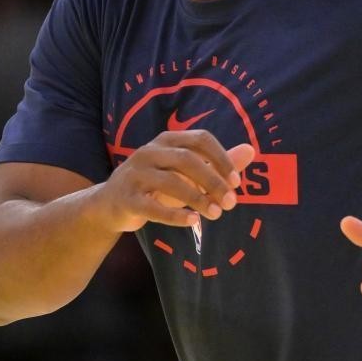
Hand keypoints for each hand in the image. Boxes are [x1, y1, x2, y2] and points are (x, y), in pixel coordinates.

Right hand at [95, 130, 253, 232]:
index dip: (221, 158)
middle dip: (213, 181)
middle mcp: (149, 152)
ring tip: (215, 214)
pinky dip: (175, 215)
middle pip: (188, 160)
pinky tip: (193, 221)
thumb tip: (251, 150)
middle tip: (230, 202)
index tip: (236, 182)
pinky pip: (153, 207)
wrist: (109, 205)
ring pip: (172, 182)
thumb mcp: (185, 172)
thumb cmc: (154, 185)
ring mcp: (135, 174)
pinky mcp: (127, 199)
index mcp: (166, 140)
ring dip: (198, 199)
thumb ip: (216, 163)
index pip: (200, 139)